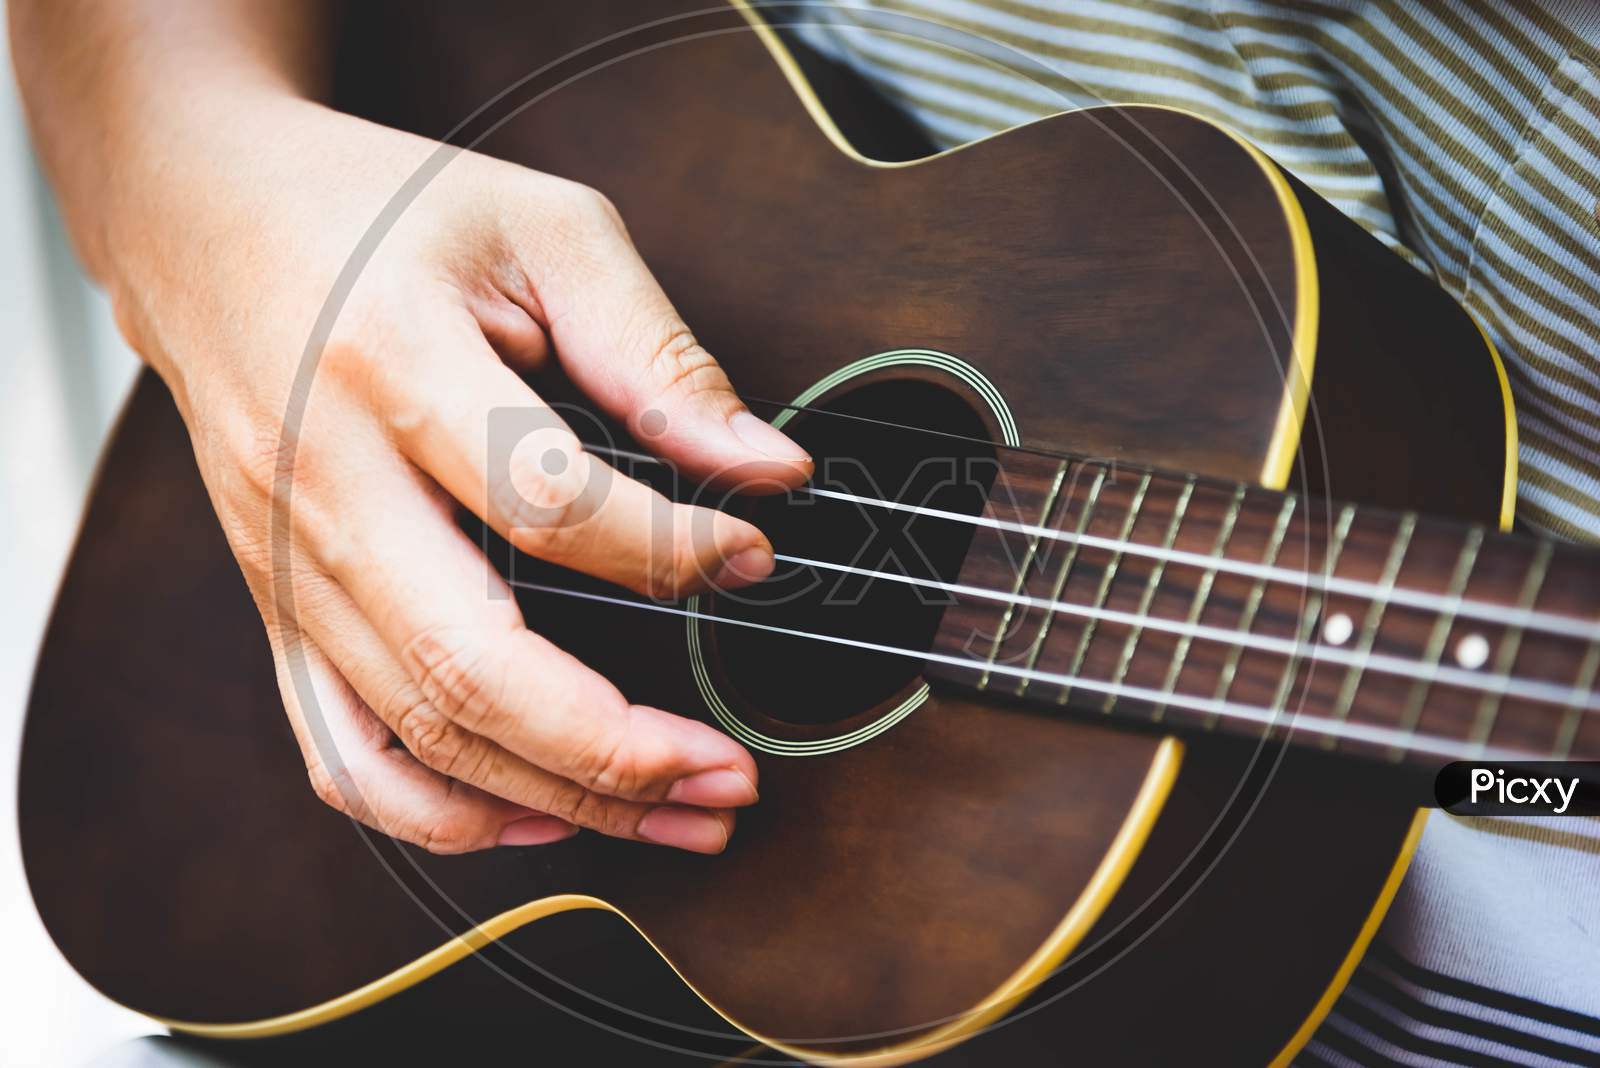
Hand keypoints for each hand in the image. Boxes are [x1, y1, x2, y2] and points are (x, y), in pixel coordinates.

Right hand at [111, 98, 811, 853]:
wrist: (205, 220)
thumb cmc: (379, 214)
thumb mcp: (539, 230)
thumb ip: (656, 355)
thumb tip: (766, 469)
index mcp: (390, 365)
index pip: (544, 503)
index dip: (669, 549)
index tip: (751, 552)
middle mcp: (325, 483)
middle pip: (467, 664)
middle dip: (615, 748)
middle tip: (730, 775)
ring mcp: (289, 563)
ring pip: (417, 732)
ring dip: (558, 797)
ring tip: (676, 811)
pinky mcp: (280, 607)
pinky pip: (341, 753)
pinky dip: (441, 812)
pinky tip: (540, 814)